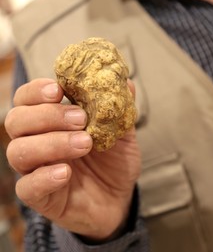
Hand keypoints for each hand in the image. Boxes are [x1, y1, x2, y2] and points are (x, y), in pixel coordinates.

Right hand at [5, 78, 140, 239]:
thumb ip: (120, 108)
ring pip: (18, 151)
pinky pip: (27, 187)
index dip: (36, 91)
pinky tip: (66, 172)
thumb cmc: (114, 160)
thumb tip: (127, 83)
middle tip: (80, 119)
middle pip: (17, 120)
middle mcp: (37, 141)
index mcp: (52, 121)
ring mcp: (35, 169)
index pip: (26, 98)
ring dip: (52, 142)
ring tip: (84, 143)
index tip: (58, 90)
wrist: (119, 196)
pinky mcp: (40, 197)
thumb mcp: (122, 131)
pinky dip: (44, 177)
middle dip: (47, 115)